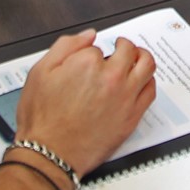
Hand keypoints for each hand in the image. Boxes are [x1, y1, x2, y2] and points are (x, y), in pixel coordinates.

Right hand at [12, 30, 157, 176]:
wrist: (51, 153)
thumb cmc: (43, 119)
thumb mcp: (40, 72)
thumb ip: (65, 47)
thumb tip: (87, 36)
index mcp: (87, 64)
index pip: (98, 47)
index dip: (91, 52)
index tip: (87, 58)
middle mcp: (110, 78)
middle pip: (128, 50)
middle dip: (122, 46)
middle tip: (120, 47)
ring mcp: (124, 97)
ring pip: (146, 66)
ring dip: (142, 56)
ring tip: (136, 57)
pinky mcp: (132, 116)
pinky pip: (150, 90)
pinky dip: (148, 81)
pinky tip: (141, 81)